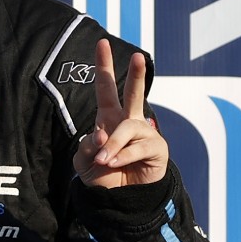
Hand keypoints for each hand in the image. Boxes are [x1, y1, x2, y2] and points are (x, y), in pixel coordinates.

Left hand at [72, 38, 167, 188]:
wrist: (118, 199)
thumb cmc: (101, 174)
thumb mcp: (84, 159)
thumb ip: (88, 145)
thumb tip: (103, 134)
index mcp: (109, 117)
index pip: (106, 87)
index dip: (104, 65)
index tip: (102, 43)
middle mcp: (128, 121)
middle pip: (133, 93)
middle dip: (137, 74)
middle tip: (138, 55)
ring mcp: (145, 133)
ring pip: (128, 128)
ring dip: (112, 145)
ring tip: (103, 160)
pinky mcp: (156, 148)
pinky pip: (138, 146)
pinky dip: (123, 155)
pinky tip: (114, 164)